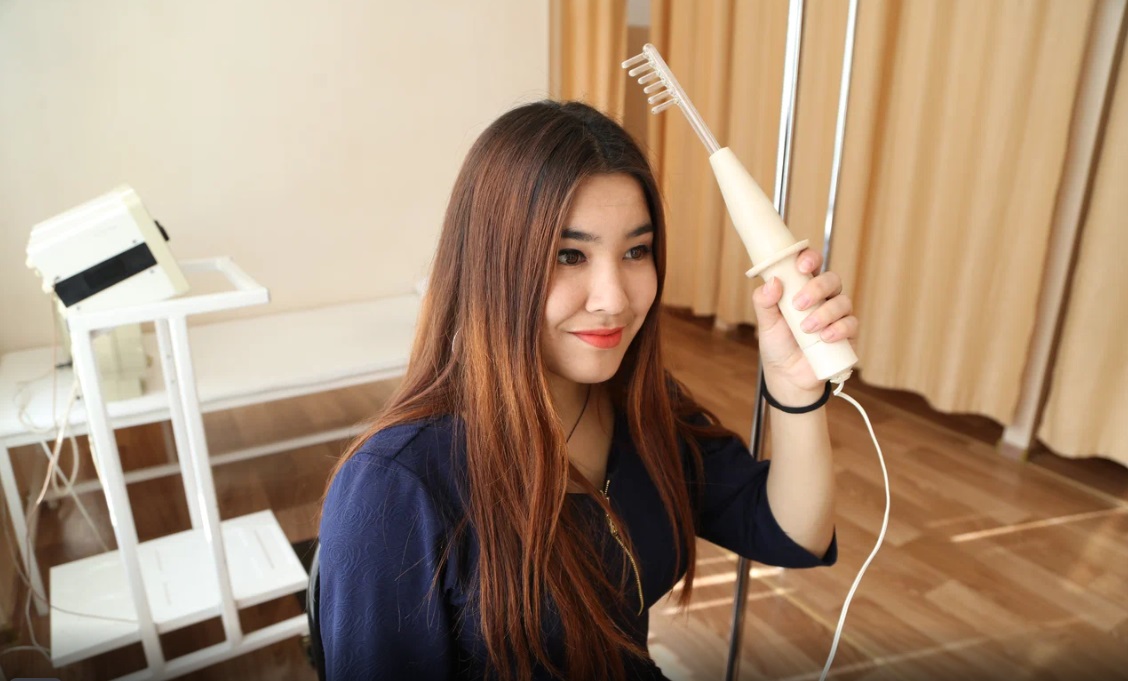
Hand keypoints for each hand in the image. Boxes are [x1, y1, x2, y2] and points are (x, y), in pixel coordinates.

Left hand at [751, 249, 858, 402]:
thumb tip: (772, 282)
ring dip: (824, 313)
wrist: (788, 376)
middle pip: (831, 279)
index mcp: (802, 288)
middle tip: (798, 305)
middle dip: (816, 289)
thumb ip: (763, 302)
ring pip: (842, 301)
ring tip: (807, 329)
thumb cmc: (778, 344)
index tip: (801, 266)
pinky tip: (825, 337)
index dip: (810, 258)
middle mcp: (823, 298)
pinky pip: (852, 324)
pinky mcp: (847, 334)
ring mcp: (837, 315)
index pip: (811, 264)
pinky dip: (839, 329)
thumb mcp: (765, 323)